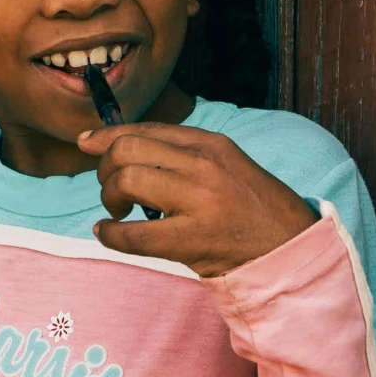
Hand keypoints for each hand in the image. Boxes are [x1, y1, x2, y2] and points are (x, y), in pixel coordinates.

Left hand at [76, 123, 320, 277]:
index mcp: (211, 143)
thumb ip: (180, 153)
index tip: (86, 142)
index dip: (108, 135)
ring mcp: (199, 201)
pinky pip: (133, 234)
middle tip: (113, 191)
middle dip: (106, 169)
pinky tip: (109, 233)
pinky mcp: (192, 239)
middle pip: (127, 150)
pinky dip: (111, 234)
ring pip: (126, 182)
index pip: (146, 128)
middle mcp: (204, 165)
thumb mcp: (225, 165)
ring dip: (110, 198)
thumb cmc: (251, 208)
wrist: (289, 248)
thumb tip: (115, 142)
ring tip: (120, 212)